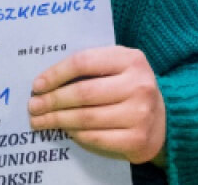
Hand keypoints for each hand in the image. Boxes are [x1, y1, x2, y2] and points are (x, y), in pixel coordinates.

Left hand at [27, 46, 167, 164]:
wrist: (164, 119)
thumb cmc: (129, 87)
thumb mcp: (117, 66)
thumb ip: (90, 66)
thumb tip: (46, 80)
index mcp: (131, 59)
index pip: (84, 62)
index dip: (56, 74)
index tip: (37, 85)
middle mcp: (139, 85)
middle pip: (83, 92)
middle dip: (52, 100)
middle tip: (33, 106)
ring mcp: (140, 113)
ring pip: (86, 118)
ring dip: (58, 120)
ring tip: (41, 120)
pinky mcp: (138, 139)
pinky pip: (96, 137)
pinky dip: (76, 134)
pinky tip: (65, 131)